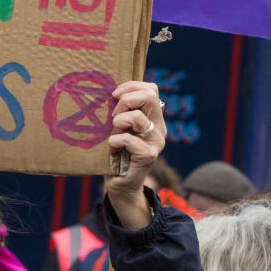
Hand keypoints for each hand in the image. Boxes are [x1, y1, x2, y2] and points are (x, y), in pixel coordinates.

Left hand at [103, 80, 165, 229]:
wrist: (120, 184)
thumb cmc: (116, 153)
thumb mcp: (119, 128)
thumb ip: (122, 111)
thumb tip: (111, 92)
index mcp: (153, 118)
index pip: (151, 89)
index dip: (131, 86)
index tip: (114, 94)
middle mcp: (159, 127)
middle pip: (150, 96)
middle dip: (125, 100)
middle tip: (113, 115)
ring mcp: (156, 142)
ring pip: (137, 117)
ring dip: (118, 123)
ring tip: (112, 134)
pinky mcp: (149, 155)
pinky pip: (127, 139)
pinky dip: (114, 142)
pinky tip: (112, 149)